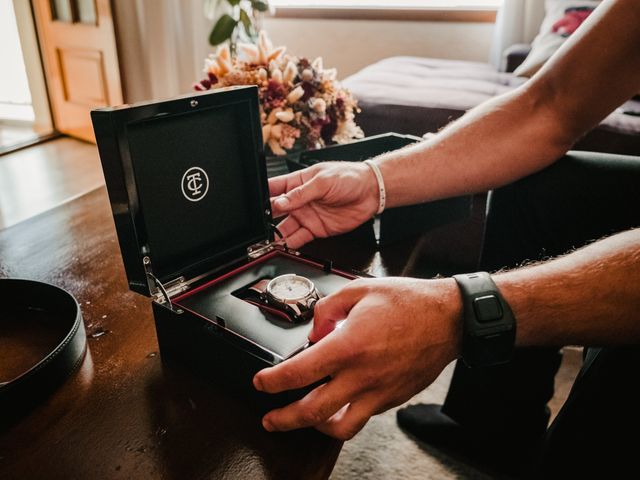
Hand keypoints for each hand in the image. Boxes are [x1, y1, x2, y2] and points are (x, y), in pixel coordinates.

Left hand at [253, 277, 461, 439]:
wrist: (449, 319)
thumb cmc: (408, 302)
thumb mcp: (360, 289)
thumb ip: (328, 308)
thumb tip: (315, 330)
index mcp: (348, 346)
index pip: (299, 373)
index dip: (272, 381)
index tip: (261, 382)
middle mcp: (362, 375)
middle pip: (312, 412)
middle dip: (283, 420)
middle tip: (270, 419)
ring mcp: (379, 392)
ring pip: (340, 427)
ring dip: (315, 428)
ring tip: (304, 420)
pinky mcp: (392, 399)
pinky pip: (363, 416)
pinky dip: (345, 415)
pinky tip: (339, 403)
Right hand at [269, 162, 379, 248]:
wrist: (371, 192)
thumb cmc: (349, 178)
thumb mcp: (323, 181)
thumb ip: (301, 194)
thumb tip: (280, 202)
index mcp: (297, 183)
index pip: (273, 189)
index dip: (262, 197)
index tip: (254, 206)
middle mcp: (299, 200)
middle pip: (275, 211)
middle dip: (265, 219)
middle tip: (258, 227)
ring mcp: (306, 216)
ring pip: (284, 228)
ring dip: (275, 234)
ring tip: (266, 240)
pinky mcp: (316, 229)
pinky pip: (298, 239)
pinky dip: (289, 244)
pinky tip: (281, 246)